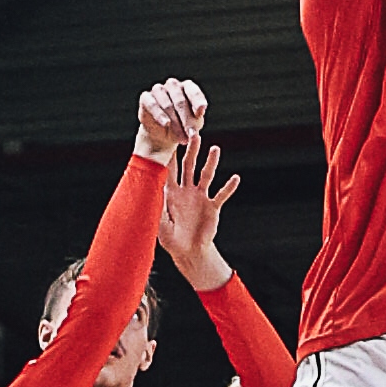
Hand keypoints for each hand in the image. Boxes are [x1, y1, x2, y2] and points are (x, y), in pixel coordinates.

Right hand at [134, 72, 205, 164]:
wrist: (163, 133)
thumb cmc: (183, 125)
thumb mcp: (193, 125)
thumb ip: (195, 122)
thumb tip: (196, 123)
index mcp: (187, 87)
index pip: (193, 92)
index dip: (197, 102)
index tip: (200, 113)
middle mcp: (173, 85)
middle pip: (180, 101)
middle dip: (187, 120)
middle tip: (191, 135)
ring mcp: (158, 90)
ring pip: (167, 104)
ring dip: (175, 122)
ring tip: (181, 138)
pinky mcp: (146, 98)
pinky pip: (152, 104)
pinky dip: (159, 115)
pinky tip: (165, 124)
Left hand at [157, 133, 235, 291]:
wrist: (188, 252)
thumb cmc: (171, 239)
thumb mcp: (159, 224)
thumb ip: (157, 208)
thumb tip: (150, 194)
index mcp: (172, 193)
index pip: (170, 170)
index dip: (170, 156)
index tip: (169, 140)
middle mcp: (187, 191)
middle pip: (189, 166)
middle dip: (191, 151)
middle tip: (194, 135)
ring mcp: (201, 198)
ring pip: (206, 175)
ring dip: (210, 163)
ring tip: (215, 149)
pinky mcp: (212, 207)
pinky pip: (221, 195)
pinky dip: (228, 187)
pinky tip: (235, 178)